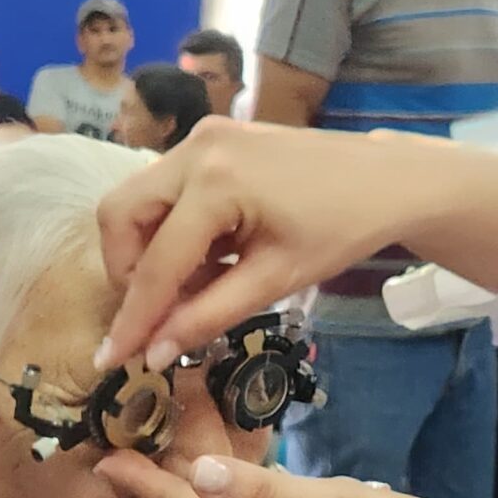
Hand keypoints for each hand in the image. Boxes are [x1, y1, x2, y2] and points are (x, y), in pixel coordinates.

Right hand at [94, 121, 497, 368]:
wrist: (386, 179)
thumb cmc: (340, 230)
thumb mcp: (274, 280)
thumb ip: (207, 315)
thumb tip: (151, 353)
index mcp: (215, 183)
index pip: (156, 264)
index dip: (133, 318)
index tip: (110, 360)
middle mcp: (196, 148)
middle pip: (121, 215)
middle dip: (128, 270)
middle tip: (155, 311)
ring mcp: (201, 136)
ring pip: (137, 199)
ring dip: (148, 249)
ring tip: (193, 287)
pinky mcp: (210, 137)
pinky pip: (166, 187)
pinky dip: (171, 227)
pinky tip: (210, 257)